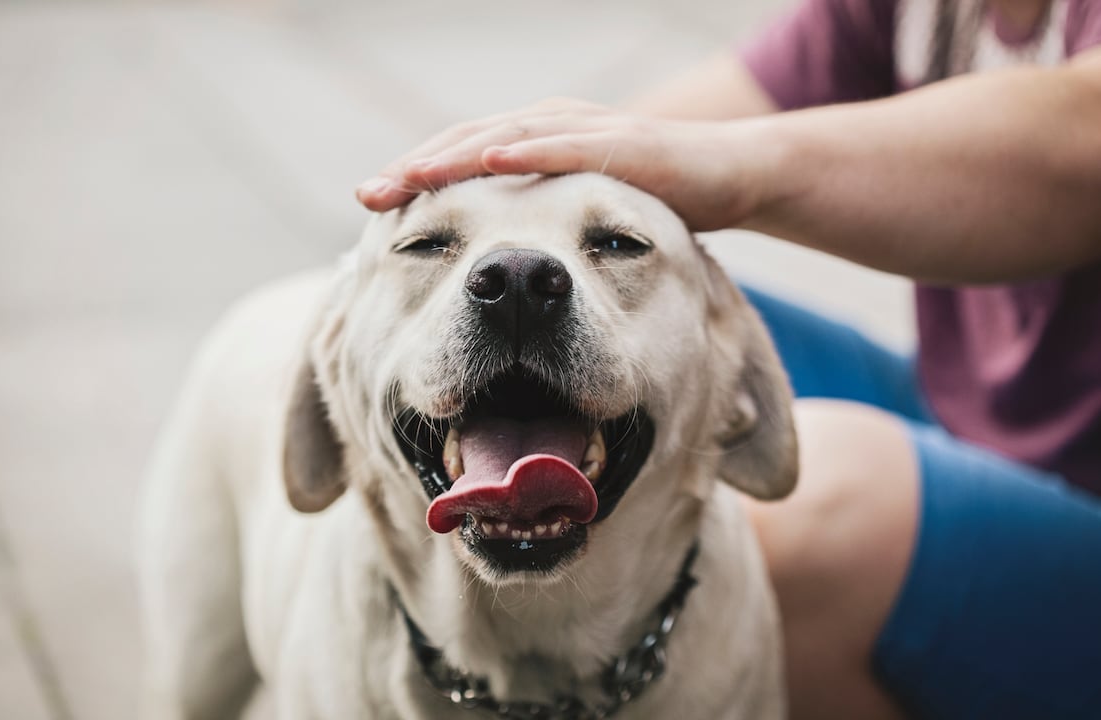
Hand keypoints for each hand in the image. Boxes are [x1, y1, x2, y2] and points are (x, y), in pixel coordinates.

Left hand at [355, 98, 770, 231]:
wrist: (732, 176)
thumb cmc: (653, 199)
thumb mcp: (583, 217)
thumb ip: (541, 223)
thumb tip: (492, 263)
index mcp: (536, 143)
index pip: (463, 157)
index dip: (416, 178)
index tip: (371, 205)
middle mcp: (551, 127)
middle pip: (469, 142)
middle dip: (416, 168)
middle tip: (368, 195)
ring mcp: (586, 130)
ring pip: (506, 135)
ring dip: (455, 155)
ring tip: (410, 176)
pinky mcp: (624, 144)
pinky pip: (567, 145)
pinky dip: (527, 148)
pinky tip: (490, 157)